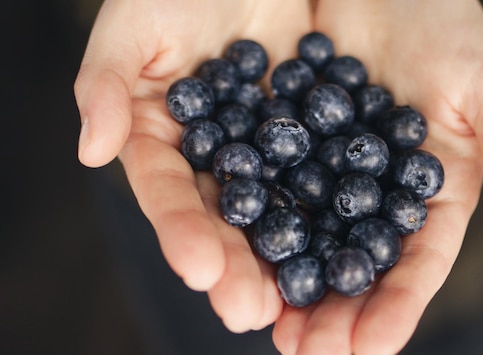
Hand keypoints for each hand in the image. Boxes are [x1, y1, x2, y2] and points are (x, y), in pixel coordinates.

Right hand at [74, 0, 312, 331]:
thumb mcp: (134, 26)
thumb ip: (105, 84)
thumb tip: (91, 150)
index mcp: (168, 140)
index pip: (171, 195)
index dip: (183, 232)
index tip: (200, 270)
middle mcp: (220, 156)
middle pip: (228, 219)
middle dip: (237, 267)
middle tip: (250, 312)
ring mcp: (272, 148)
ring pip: (281, 209)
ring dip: (291, 257)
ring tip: (300, 304)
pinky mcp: (320, 131)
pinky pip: (333, 172)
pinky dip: (343, 210)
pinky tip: (356, 246)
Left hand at [272, 0, 482, 353]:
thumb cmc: (450, 29)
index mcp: (432, 194)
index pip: (417, 263)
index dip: (396, 308)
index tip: (370, 350)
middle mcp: (378, 193)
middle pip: (357, 264)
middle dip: (335, 313)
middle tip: (307, 353)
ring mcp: (331, 171)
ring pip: (310, 238)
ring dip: (290, 283)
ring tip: (269, 325)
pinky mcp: (289, 141)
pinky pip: (271, 186)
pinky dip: (256, 223)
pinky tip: (237, 255)